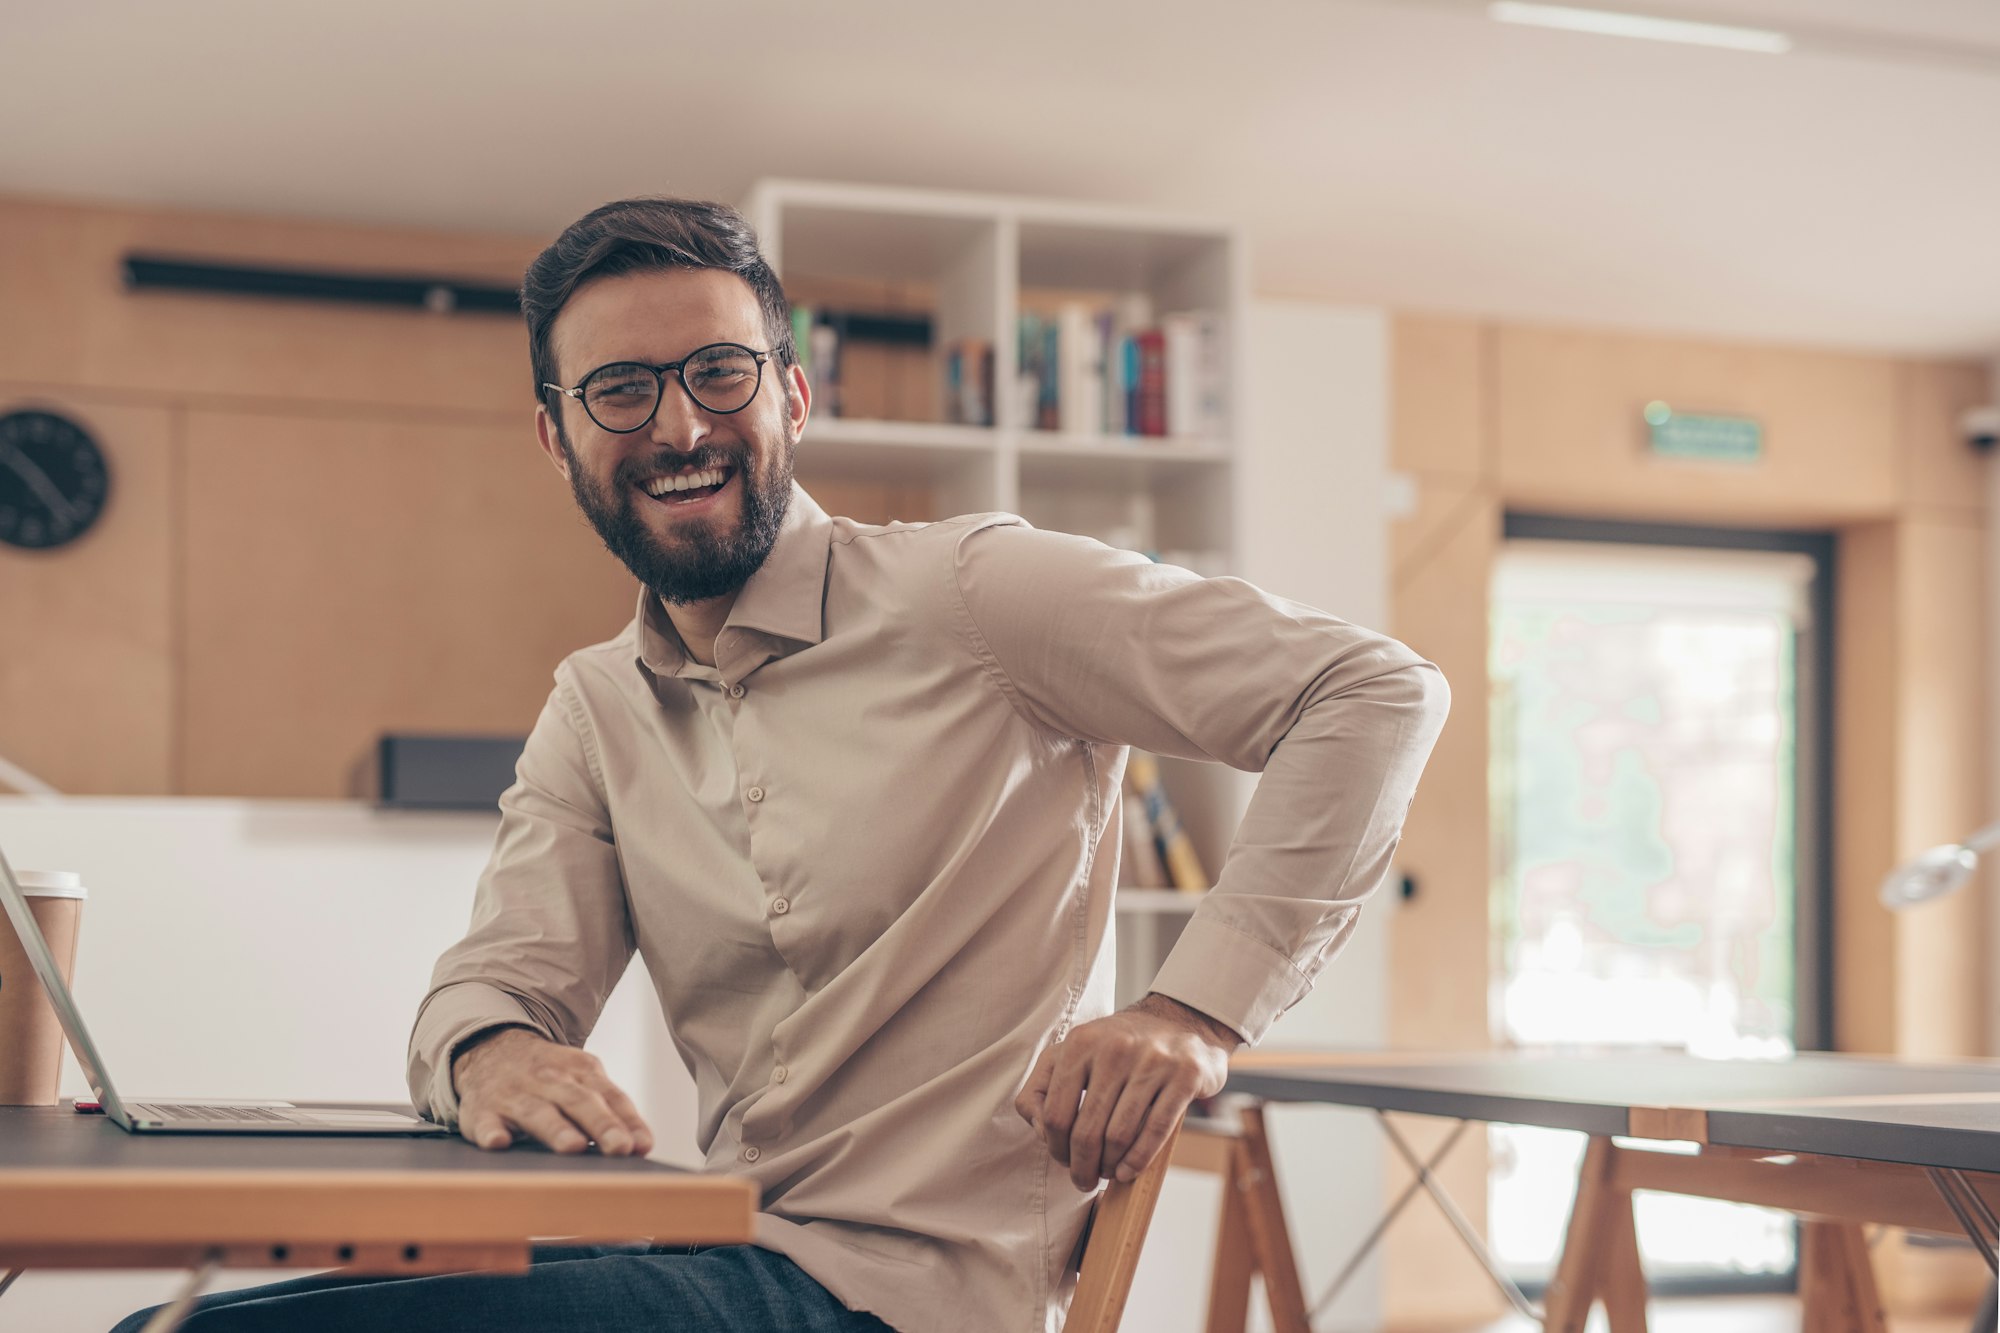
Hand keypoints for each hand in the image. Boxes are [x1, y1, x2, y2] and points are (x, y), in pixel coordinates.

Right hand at [451, 1026, 654, 1156]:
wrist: (490, 1046)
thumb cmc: (548, 1076)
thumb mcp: (581, 1080)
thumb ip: (610, 1110)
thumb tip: (642, 1145)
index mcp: (580, 1071)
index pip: (609, 1096)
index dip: (627, 1120)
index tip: (642, 1146)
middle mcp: (549, 1079)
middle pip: (578, 1101)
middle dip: (600, 1124)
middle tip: (619, 1147)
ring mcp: (514, 1093)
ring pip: (537, 1111)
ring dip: (556, 1129)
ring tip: (573, 1147)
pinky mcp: (481, 1109)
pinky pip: (485, 1121)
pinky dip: (491, 1132)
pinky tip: (499, 1143)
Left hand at [1014, 993, 1239, 1191]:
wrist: (1180, 1021)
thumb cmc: (1117, 1048)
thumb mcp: (1072, 1054)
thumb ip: (1041, 1088)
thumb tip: (1041, 1130)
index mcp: (1080, 1043)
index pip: (1056, 1114)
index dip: (1056, 1148)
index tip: (1064, 1160)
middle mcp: (1115, 1048)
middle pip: (1086, 1131)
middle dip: (1082, 1166)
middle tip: (1084, 1179)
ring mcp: (1153, 1061)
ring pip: (1119, 1136)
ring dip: (1110, 1166)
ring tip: (1108, 1171)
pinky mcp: (1185, 1076)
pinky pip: (1155, 1131)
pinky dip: (1137, 1160)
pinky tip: (1128, 1170)